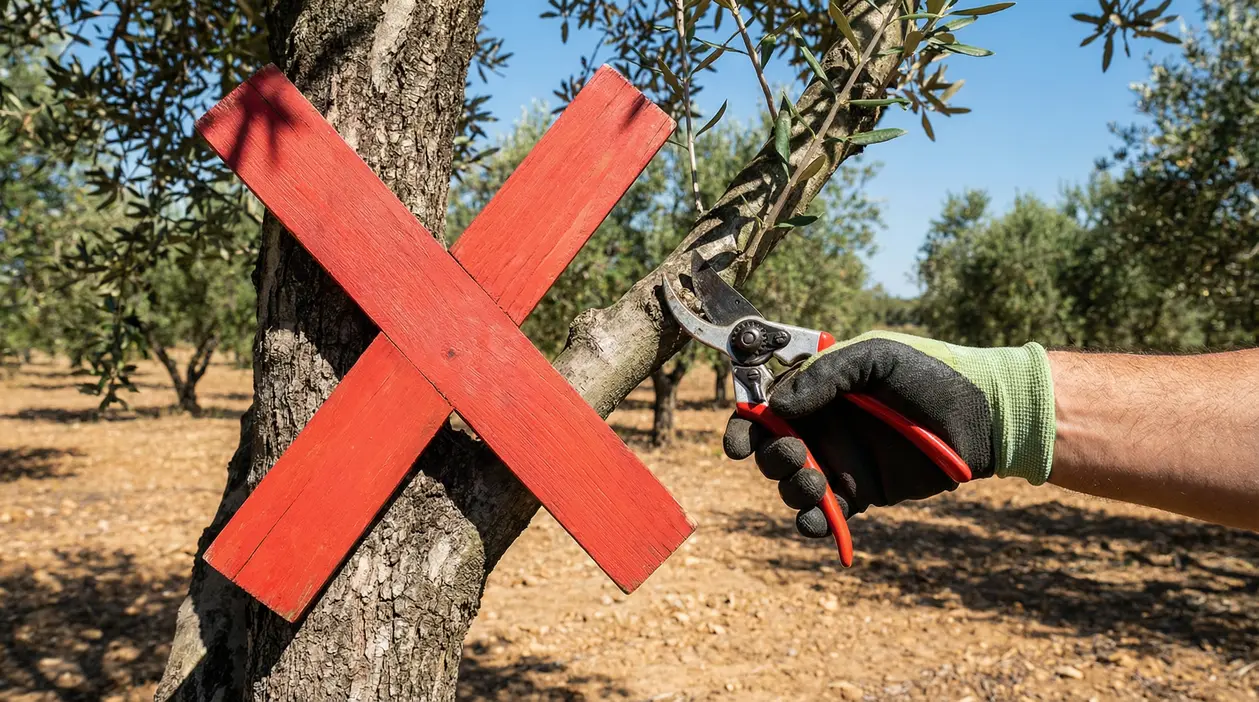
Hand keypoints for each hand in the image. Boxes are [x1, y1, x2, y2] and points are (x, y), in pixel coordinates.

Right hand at [723, 331, 1054, 536]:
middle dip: (769, 458)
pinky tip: (820, 521)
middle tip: (795, 457)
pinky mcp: (861, 494)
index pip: (763, 409)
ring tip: (815, 481)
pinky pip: (825, 515)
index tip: (737, 444)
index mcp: (815, 391)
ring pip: (791, 484)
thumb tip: (777, 407)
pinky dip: (814, 523)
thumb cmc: (928, 375)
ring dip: (791, 488)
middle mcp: (820, 427)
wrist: (980, 417)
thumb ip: (826, 375)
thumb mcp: (875, 358)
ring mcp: (839, 462)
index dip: (742, 426)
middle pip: (769, 450)